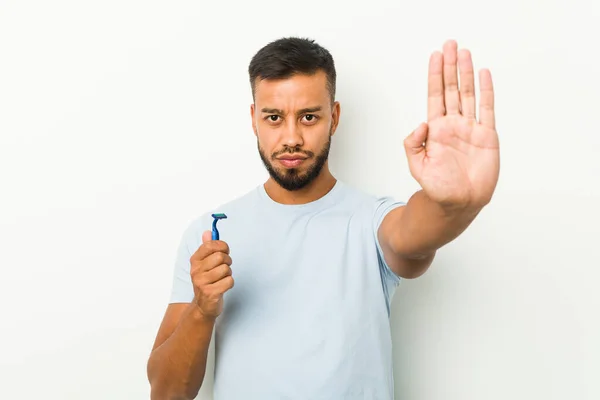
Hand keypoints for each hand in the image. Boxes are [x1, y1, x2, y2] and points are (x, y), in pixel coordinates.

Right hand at [189, 231, 233, 319]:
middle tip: (225, 266)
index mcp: (195, 260)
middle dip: (227, 261)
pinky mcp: (210, 293)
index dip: (222, 246)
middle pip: (220, 256)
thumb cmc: (208, 281)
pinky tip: (223, 286)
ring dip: (228, 273)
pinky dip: (230, 283)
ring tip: (223, 278)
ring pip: (226, 269)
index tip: (225, 251)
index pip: (210, 245)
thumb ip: (207, 247)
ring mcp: (202, 282)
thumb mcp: (204, 263)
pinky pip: (229, 281)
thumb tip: (208, 232)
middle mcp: (196, 270)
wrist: (203, 305)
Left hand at [404, 40, 499, 210]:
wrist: (458, 203)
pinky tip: (484, 74)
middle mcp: (453, 125)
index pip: (435, 96)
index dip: (435, 76)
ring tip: (465, 53)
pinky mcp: (487, 136)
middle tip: (451, 45)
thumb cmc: (437, 187)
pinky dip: (486, 92)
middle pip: (452, 89)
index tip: (435, 56)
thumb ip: (413, 145)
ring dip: (467, 74)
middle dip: (450, 67)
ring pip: (469, 95)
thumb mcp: (417, 166)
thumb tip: (421, 125)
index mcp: (436, 130)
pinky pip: (487, 109)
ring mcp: (470, 129)